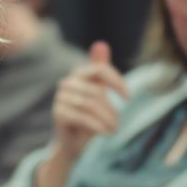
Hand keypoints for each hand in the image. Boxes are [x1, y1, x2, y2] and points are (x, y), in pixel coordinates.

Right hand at [50, 41, 128, 160]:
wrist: (72, 142)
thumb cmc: (89, 116)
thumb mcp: (99, 93)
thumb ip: (101, 71)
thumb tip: (101, 43)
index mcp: (78, 74)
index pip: (100, 70)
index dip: (116, 81)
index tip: (128, 97)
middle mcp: (67, 83)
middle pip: (97, 92)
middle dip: (111, 110)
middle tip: (117, 123)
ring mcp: (60, 98)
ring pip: (90, 106)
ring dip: (106, 119)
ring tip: (113, 129)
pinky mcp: (58, 114)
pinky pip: (82, 117)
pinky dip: (97, 126)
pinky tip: (104, 133)